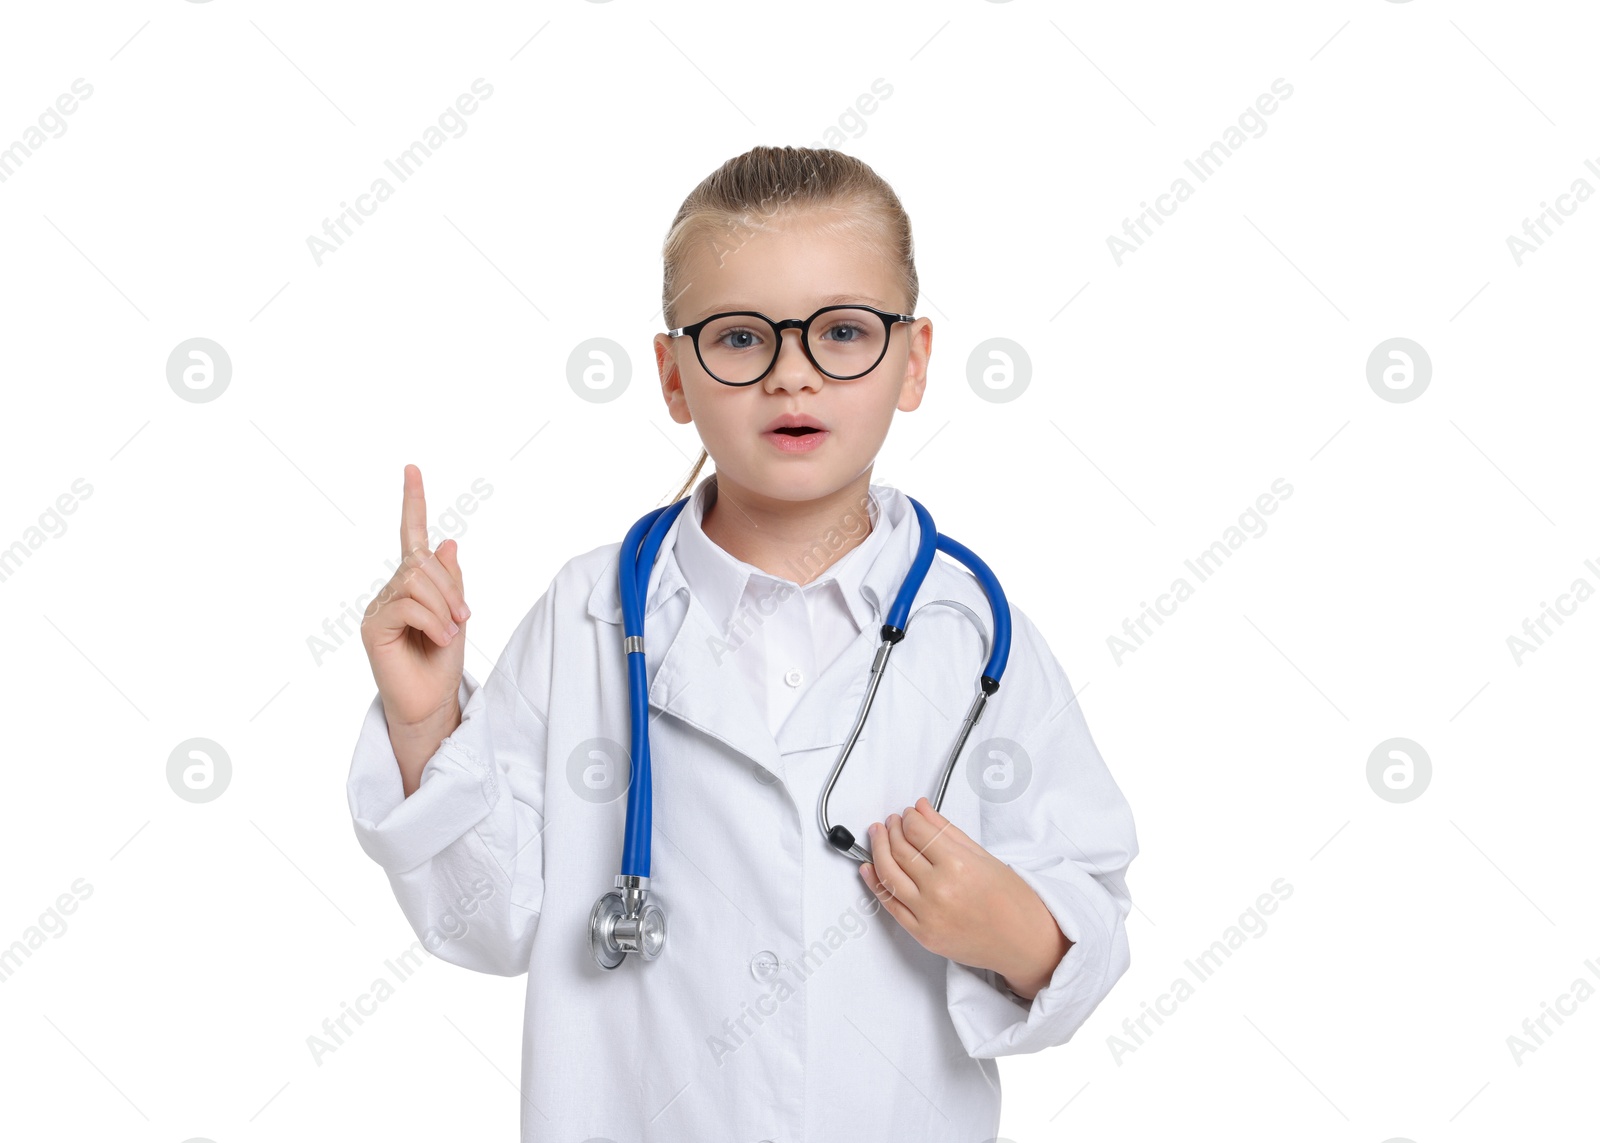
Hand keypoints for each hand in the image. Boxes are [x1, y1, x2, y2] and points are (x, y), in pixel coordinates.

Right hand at [359, 464, 470, 733]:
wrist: (431, 702)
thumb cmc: (442, 662)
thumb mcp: (457, 615)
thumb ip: (451, 581)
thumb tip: (448, 542)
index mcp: (413, 584)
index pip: (412, 537)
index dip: (413, 502)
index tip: (412, 469)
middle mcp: (391, 590)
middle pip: (421, 562)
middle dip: (450, 587)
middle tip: (463, 618)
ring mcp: (378, 607)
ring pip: (415, 581)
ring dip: (444, 605)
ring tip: (451, 632)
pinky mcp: (372, 627)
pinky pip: (407, 605)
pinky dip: (433, 620)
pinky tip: (440, 638)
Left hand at [860, 797, 1070, 997]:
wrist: (1024, 943)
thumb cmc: (1013, 901)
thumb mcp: (984, 857)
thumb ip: (947, 831)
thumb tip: (921, 809)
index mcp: (959, 866)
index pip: (918, 832)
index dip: (908, 818)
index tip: (908, 813)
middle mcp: (940, 890)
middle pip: (900, 851)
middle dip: (892, 830)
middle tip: (891, 822)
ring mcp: (928, 915)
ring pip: (888, 875)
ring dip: (878, 850)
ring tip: (878, 836)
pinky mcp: (922, 934)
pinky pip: (889, 905)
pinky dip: (874, 884)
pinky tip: (868, 868)